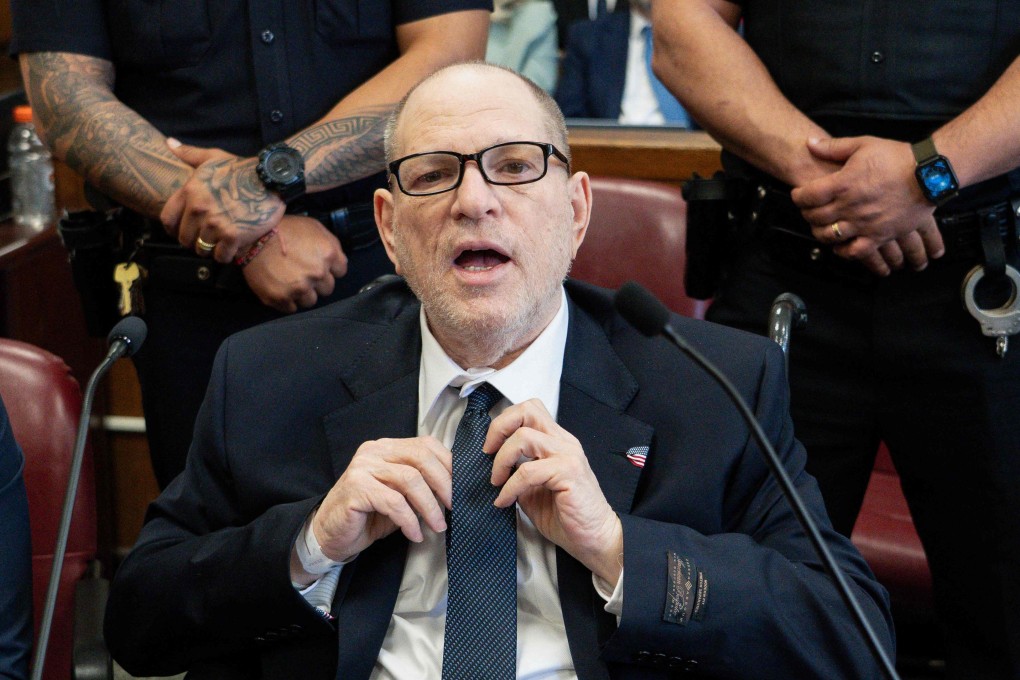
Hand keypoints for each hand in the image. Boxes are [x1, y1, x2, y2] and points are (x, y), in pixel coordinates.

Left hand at [160, 139, 284, 261]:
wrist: (271, 180)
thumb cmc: (242, 169)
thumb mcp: (214, 157)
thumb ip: (189, 154)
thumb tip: (169, 143)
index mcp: (190, 191)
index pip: (167, 219)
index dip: (173, 228)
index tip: (182, 230)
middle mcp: (199, 209)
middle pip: (184, 238)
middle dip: (193, 240)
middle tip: (205, 238)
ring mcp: (215, 224)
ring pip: (202, 249)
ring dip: (210, 249)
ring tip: (218, 243)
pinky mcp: (233, 236)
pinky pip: (221, 256)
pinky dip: (225, 255)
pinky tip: (231, 248)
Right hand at [241, 215, 347, 312]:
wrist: (253, 235)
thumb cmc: (285, 228)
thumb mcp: (314, 227)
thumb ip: (331, 245)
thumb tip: (336, 261)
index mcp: (328, 254)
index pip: (341, 272)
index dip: (330, 269)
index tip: (320, 266)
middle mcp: (317, 274)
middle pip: (327, 289)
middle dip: (318, 282)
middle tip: (303, 273)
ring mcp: (299, 288)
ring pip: (310, 301)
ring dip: (303, 294)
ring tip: (290, 282)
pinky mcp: (280, 298)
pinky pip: (292, 308)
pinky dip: (287, 301)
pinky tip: (281, 288)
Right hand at [311, 436, 452, 563]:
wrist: (332, 533)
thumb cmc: (369, 515)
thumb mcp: (400, 495)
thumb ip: (421, 485)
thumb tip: (455, 489)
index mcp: (387, 447)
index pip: (425, 445)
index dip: (448, 465)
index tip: (461, 487)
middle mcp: (374, 451)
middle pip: (421, 458)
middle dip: (444, 483)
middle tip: (453, 506)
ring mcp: (363, 467)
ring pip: (410, 479)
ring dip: (429, 506)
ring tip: (437, 525)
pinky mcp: (356, 488)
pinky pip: (394, 502)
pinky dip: (409, 520)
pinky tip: (414, 534)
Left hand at [487, 400, 622, 585]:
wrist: (596, 539)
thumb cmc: (568, 516)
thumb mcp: (534, 489)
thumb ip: (518, 473)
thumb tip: (494, 468)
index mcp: (557, 442)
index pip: (529, 411)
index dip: (504, 422)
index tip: (490, 446)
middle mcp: (564, 443)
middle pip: (527, 410)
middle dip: (499, 428)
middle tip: (488, 452)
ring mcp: (568, 456)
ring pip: (524, 437)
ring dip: (502, 459)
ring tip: (496, 481)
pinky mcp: (568, 473)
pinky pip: (528, 471)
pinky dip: (510, 486)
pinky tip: (505, 500)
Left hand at [791, 136, 943, 274]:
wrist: (929, 174)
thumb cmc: (896, 157)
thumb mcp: (864, 144)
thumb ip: (834, 146)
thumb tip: (809, 143)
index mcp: (843, 183)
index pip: (807, 196)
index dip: (798, 196)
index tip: (799, 195)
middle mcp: (850, 206)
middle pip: (815, 217)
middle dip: (807, 213)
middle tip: (809, 210)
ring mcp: (864, 224)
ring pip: (829, 236)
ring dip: (820, 232)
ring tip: (822, 226)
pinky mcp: (880, 236)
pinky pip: (855, 252)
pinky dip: (843, 251)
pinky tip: (840, 246)